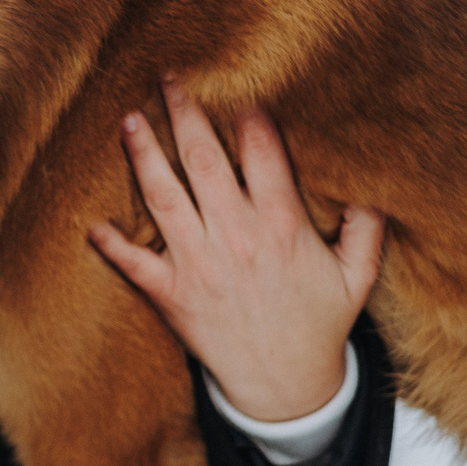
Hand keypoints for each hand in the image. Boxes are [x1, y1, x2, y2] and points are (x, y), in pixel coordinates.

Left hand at [88, 77, 383, 421]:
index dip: (248, 113)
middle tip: (169, 78)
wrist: (285, 387)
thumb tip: (373, 184)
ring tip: (129, 120)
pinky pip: (134, 263)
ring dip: (143, 156)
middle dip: (185, 115)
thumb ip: (366, 227)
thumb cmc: (320, 323)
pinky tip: (93, 222)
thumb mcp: (357, 276)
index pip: (263, 153)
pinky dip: (112, 244)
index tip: (236, 81)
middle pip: (204, 161)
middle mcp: (237, 238)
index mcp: (283, 227)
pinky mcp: (172, 295)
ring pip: (163, 197)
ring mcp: (200, 265)